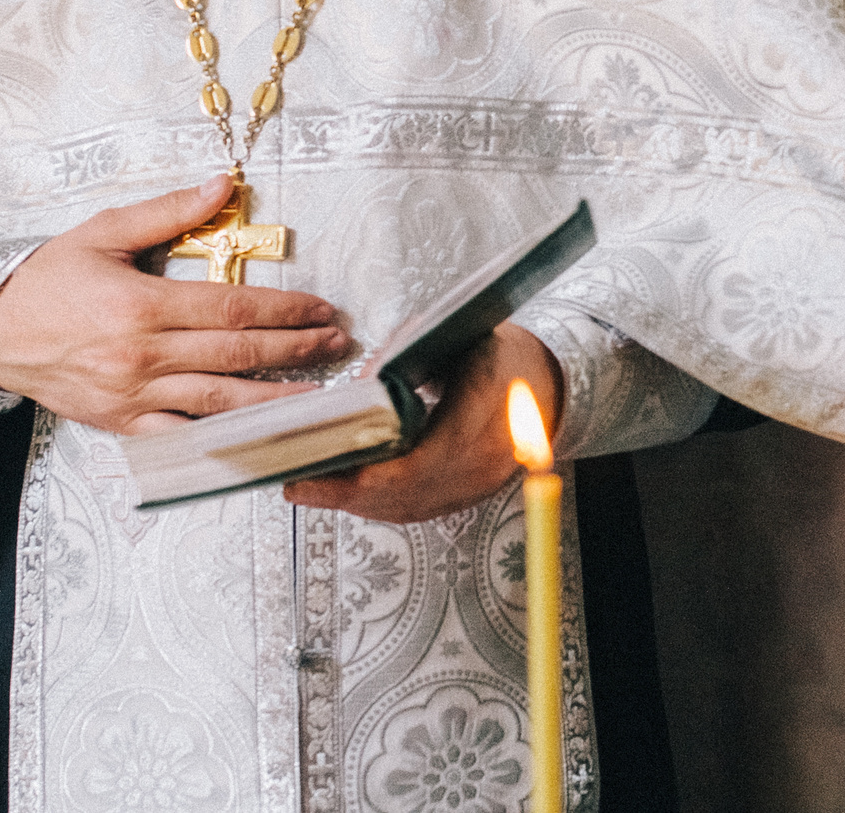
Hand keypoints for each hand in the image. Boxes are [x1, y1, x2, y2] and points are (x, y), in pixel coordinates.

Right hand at [0, 176, 350, 433]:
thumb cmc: (49, 279)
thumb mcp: (105, 231)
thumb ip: (169, 213)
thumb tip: (225, 186)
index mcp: (142, 306)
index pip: (233, 309)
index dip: (285, 310)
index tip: (322, 309)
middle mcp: (142, 355)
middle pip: (237, 355)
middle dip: (295, 350)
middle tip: (336, 344)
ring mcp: (133, 396)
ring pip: (219, 403)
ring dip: (275, 399)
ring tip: (319, 395)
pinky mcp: (123, 425)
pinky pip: (183, 438)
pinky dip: (224, 440)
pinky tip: (260, 437)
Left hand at [287, 322, 562, 524]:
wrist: (548, 383)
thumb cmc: (501, 354)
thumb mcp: (454, 336)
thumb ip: (401, 353)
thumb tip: (357, 386)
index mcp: (484, 414)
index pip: (413, 465)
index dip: (359, 476)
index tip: (314, 471)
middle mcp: (484, 461)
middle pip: (402, 495)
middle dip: (343, 493)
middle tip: (295, 483)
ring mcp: (480, 484)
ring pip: (406, 508)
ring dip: (357, 502)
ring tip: (312, 487)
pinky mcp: (473, 494)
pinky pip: (419, 508)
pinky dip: (381, 503)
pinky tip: (351, 493)